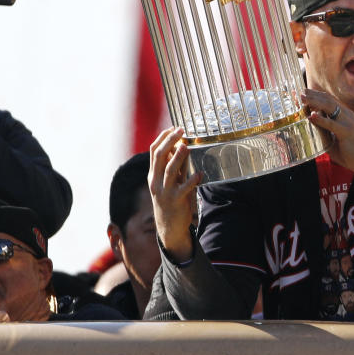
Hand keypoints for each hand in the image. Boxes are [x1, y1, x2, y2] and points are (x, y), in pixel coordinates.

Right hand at [148, 127, 201, 262]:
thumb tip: (180, 146)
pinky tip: (200, 174)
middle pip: (159, 156)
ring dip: (178, 157)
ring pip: (170, 170)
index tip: (174, 128)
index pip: (154, 151)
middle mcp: (156, 181)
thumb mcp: (169, 181)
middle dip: (170, 141)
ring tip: (187, 147)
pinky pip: (184, 188)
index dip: (163, 137)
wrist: (168, 226)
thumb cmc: (171, 199)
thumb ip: (174, 166)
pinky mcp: (176, 201)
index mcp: (153, 174)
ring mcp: (164, 191)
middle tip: (181, 131)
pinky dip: (192, 180)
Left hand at [301, 90, 353, 207]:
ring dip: (314, 102)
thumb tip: (309, 123)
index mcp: (344, 115)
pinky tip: (312, 116)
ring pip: (329, 107)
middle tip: (300, 92)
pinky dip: (321, 119)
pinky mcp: (346, 131)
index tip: (303, 93)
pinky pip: (332, 124)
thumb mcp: (332, 139)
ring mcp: (347, 122)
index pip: (329, 100)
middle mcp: (346, 115)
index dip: (316, 95)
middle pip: (328, 100)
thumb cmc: (350, 152)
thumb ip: (323, 130)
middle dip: (313, 95)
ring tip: (303, 99)